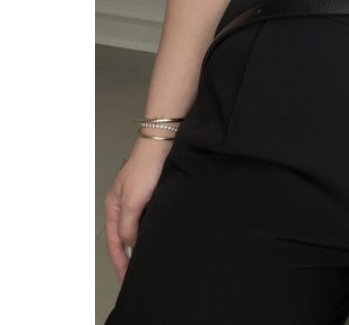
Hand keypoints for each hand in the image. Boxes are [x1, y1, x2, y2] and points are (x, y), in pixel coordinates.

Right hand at [104, 138, 172, 282]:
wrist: (163, 140)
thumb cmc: (145, 169)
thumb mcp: (132, 200)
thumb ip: (128, 225)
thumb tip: (131, 244)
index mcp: (113, 206)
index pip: (114, 242)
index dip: (120, 262)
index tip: (127, 279)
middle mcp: (124, 204)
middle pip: (124, 237)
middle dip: (129, 257)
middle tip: (139, 275)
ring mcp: (138, 198)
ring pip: (137, 228)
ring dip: (141, 244)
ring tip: (149, 261)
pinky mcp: (153, 193)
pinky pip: (149, 218)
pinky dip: (151, 230)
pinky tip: (159, 237)